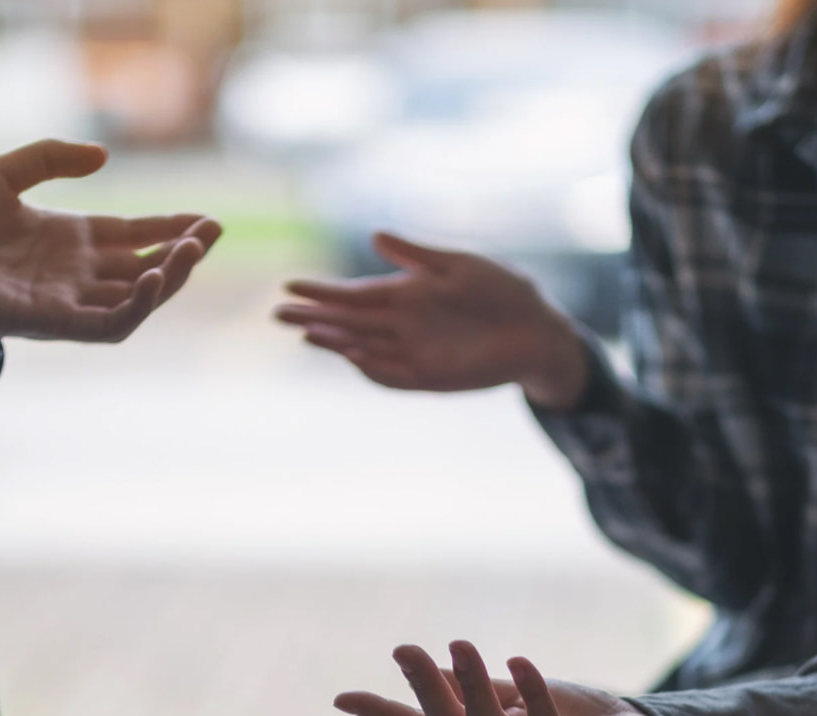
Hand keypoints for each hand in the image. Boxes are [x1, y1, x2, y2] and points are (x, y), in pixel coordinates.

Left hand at [0, 139, 221, 342]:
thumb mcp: (0, 172)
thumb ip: (52, 159)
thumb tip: (104, 155)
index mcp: (71, 239)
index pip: (136, 236)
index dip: (173, 228)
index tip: (208, 220)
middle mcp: (79, 272)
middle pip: (147, 266)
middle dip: (184, 253)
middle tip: (212, 232)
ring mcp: (72, 299)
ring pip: (139, 297)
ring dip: (171, 276)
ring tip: (192, 250)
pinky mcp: (60, 323)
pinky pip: (112, 323)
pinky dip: (138, 306)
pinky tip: (153, 278)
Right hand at [275, 232, 587, 408]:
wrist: (538, 330)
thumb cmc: (503, 291)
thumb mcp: (461, 265)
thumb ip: (418, 256)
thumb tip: (375, 236)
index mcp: (406, 293)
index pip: (354, 294)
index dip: (322, 291)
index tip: (290, 285)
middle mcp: (402, 325)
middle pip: (349, 323)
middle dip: (314, 318)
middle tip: (277, 314)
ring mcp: (414, 353)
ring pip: (364, 349)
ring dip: (335, 343)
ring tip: (306, 334)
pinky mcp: (431, 377)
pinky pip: (393, 376)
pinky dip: (371, 369)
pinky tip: (351, 357)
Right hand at [335, 640, 671, 715]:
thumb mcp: (519, 697)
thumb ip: (481, 690)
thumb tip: (435, 666)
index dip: (382, 715)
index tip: (339, 698)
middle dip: (424, 689)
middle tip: (405, 649)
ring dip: (472, 687)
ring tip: (461, 644)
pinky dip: (531, 696)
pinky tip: (519, 661)